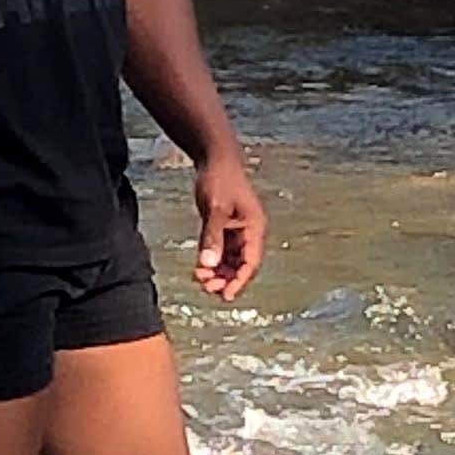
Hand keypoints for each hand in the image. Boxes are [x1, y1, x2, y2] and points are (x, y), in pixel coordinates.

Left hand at [192, 152, 266, 300]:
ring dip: (218, 273)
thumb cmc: (219, 179)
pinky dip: (212, 262)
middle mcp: (250, 232)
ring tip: (200, 278)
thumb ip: (212, 237)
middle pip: (242, 266)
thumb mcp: (215, 209)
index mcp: (255, 228)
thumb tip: (208, 264)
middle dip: (226, 279)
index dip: (240, 281)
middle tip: (207, 287)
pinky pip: (221, 252)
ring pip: (231, 261)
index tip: (226, 296)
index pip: (251, 263)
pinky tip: (199, 268)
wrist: (215, 158)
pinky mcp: (226, 229)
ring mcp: (238, 231)